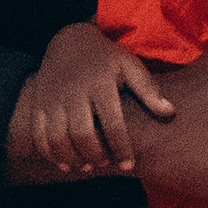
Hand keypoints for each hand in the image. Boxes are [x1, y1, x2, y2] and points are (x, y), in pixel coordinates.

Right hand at [8, 22, 175, 174]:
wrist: (68, 41)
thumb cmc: (105, 59)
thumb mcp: (129, 66)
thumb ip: (148, 90)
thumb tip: (169, 113)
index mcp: (100, 83)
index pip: (112, 123)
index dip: (121, 148)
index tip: (128, 164)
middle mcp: (73, 92)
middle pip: (81, 134)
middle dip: (95, 156)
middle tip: (106, 163)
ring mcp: (52, 99)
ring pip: (57, 139)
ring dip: (72, 158)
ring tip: (88, 166)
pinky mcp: (37, 104)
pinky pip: (39, 135)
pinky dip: (50, 154)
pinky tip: (66, 163)